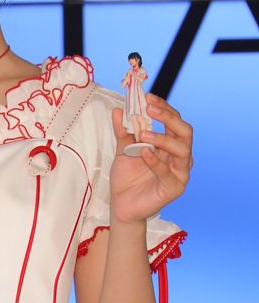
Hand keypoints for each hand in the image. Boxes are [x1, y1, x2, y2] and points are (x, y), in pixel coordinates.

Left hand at [109, 93, 192, 224]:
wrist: (121, 205)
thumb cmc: (127, 178)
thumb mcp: (123, 151)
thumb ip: (123, 132)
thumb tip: (117, 110)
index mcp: (171, 146)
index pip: (174, 122)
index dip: (164, 108)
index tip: (147, 97)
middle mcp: (180, 157)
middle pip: (185, 131)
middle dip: (168, 117)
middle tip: (150, 108)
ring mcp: (180, 173)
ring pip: (182, 150)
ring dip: (163, 138)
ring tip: (143, 135)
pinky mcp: (174, 188)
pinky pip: (168, 172)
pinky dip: (156, 161)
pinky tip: (144, 152)